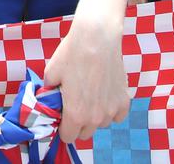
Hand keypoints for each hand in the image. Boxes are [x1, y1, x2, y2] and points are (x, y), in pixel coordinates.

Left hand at [44, 19, 130, 143]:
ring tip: (90, 95)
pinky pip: (117, 115)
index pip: (68, 137)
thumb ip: (49, 92)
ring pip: (101, 124)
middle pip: (85, 133)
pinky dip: (111, 109)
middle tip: (74, 104)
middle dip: (78, 123)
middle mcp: (96, 118)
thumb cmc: (72, 54)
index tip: (61, 116)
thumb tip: (49, 97)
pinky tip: (104, 94)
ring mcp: (112, 110)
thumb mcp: (51, 73)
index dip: (62, 127)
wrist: (97, 38)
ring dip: (95, 116)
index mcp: (76, 115)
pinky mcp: (124, 101)